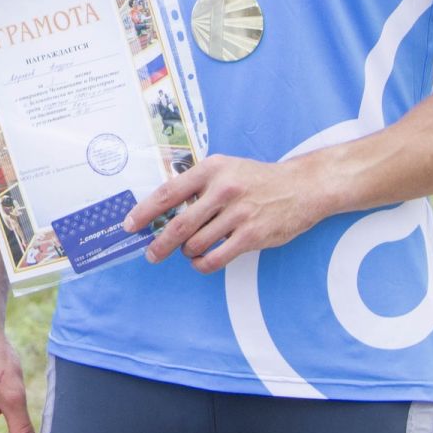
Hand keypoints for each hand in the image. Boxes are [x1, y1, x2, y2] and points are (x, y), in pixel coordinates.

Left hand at [124, 152, 327, 272]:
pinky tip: (201, 262)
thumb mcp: (226, 169)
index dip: (145, 211)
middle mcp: (223, 190)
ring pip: (197, 243)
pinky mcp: (252, 235)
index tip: (130, 224)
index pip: (169, 192)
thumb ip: (198, 184)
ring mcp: (238, 214)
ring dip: (186, 252)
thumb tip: (164, 208)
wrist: (302, 187)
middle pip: (179, 224)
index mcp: (211, 170)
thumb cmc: (257, 179)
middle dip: (160, 243)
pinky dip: (203, 264)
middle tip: (151, 254)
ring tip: (188, 251)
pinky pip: (217, 257)